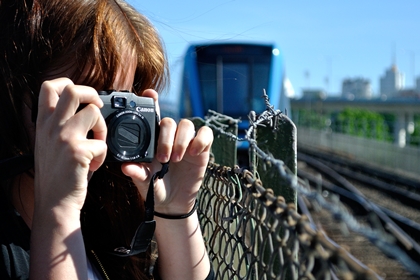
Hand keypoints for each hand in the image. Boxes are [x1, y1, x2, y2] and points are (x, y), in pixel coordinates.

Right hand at [34, 78, 106, 212]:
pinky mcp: (78, 151)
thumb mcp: (48, 145)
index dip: (68, 83)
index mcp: (43, 124)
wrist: (53, 203)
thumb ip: (59, 126)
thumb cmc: (56, 175)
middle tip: (99, 109)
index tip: (82, 96)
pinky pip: (102, 143)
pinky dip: (103, 154)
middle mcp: (51, 127)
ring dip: (102, 128)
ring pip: (93, 112)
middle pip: (73, 90)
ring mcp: (64, 138)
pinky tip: (94, 164)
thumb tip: (84, 110)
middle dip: (93, 94)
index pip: (49, 87)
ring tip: (98, 144)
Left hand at [121, 89, 212, 214]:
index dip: (152, 102)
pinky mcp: (202, 149)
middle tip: (163, 159)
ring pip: (187, 125)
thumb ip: (137, 172)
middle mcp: (170, 137)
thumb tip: (126, 167)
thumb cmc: (155, 187)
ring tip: (176, 159)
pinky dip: (201, 140)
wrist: (172, 203)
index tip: (150, 95)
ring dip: (181, 141)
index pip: (154, 115)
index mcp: (154, 139)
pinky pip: (206, 133)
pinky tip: (194, 152)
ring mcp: (187, 141)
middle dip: (166, 138)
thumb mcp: (144, 181)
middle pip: (170, 121)